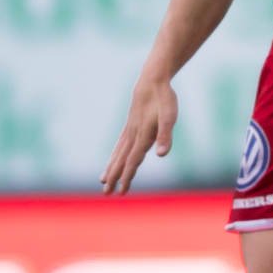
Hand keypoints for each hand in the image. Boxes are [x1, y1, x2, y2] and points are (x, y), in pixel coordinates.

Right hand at [100, 77, 177, 193]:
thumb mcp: (170, 116)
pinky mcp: (130, 124)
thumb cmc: (164, 98)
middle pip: (122, 160)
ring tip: (103, 181)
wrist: (152, 79)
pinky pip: (120, 144)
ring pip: (118, 153)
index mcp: (142, 136)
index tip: (120, 191)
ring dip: (111, 168)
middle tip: (106, 193)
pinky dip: (114, 154)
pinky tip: (113, 159)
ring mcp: (130, 129)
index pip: (133, 161)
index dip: (127, 176)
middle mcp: (133, 135)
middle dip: (115, 177)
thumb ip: (165, 136)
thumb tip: (161, 155)